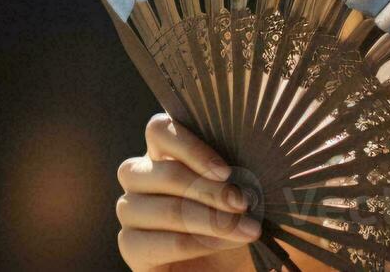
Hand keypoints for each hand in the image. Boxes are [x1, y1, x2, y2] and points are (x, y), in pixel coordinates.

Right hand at [116, 113, 259, 270]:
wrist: (238, 265)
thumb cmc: (244, 218)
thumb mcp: (248, 188)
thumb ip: (243, 163)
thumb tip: (258, 142)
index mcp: (168, 152)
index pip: (158, 131)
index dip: (190, 148)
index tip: (226, 172)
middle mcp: (143, 178)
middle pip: (162, 172)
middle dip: (208, 190)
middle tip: (243, 205)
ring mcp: (133, 212)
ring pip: (158, 208)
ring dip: (205, 219)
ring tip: (243, 230)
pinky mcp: (132, 247)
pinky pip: (144, 242)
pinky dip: (187, 244)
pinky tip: (218, 246)